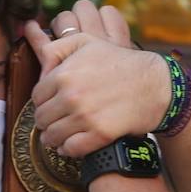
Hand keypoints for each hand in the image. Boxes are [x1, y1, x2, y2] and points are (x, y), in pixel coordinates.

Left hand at [23, 3, 171, 158]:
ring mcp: (85, 117)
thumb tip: (39, 62)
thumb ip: (57, 48)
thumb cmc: (119, 62)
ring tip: (61, 134)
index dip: (43, 102)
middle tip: (56, 120)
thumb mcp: (87, 42)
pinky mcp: (99, 135)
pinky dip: (68, 149)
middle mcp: (71, 96)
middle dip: (47, 120)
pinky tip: (72, 144)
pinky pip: (70, 149)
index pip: (36, 97)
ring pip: (52, 137)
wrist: (154, 85)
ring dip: (54, 138)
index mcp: (64, 75)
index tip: (52, 104)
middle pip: (41, 118)